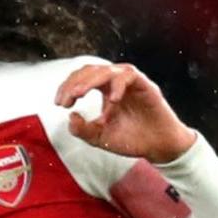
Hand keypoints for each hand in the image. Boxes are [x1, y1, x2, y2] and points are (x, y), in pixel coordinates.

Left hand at [56, 63, 196, 163]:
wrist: (158, 147)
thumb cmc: (132, 139)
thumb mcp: (100, 138)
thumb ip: (83, 130)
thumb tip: (70, 117)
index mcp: (104, 90)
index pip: (82, 79)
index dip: (67, 87)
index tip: (60, 103)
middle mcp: (116, 82)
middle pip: (90, 70)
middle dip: (74, 82)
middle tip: (66, 99)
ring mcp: (130, 82)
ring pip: (107, 70)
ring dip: (90, 80)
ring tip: (79, 94)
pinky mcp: (144, 85)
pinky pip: (129, 76)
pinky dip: (118, 85)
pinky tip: (111, 101)